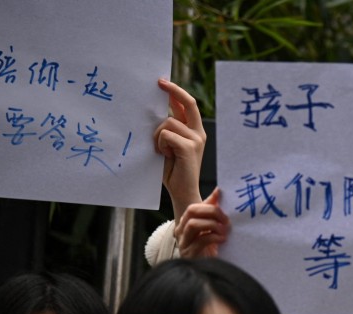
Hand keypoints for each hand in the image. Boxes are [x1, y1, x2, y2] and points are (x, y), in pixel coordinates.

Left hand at [155, 79, 205, 222]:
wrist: (183, 192)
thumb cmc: (173, 171)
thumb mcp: (169, 146)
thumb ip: (167, 130)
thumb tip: (155, 112)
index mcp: (194, 131)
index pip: (187, 105)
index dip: (176, 92)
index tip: (162, 82)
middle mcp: (198, 133)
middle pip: (187, 103)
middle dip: (173, 90)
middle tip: (159, 82)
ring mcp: (196, 139)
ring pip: (168, 122)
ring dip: (157, 135)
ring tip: (161, 150)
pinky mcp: (190, 147)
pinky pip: (166, 134)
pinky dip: (160, 143)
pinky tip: (164, 155)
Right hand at [175, 188, 230, 258]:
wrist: (210, 270)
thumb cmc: (211, 247)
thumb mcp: (212, 226)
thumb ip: (213, 209)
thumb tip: (219, 190)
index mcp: (185, 223)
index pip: (194, 207)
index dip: (210, 205)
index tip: (225, 208)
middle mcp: (181, 231)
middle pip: (191, 212)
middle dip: (211, 212)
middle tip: (227, 219)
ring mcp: (183, 243)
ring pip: (193, 224)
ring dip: (212, 225)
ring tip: (225, 230)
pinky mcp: (190, 254)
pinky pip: (200, 240)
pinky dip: (213, 237)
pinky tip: (223, 239)